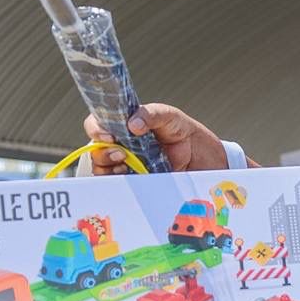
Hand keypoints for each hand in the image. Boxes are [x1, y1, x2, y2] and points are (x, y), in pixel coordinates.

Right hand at [83, 103, 227, 173]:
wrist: (203, 156)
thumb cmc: (181, 131)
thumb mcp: (168, 116)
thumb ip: (151, 114)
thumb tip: (133, 124)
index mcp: (122, 127)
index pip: (96, 126)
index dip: (96, 129)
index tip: (108, 135)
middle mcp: (120, 146)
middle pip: (96, 151)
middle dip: (103, 153)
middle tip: (121, 153)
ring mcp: (127, 166)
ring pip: (103, 170)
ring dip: (110, 168)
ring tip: (127, 163)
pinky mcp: (136, 182)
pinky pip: (119, 186)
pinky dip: (120, 183)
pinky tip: (133, 177)